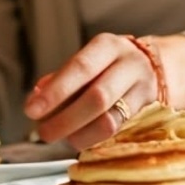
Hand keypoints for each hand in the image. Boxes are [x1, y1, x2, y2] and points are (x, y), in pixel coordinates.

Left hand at [24, 33, 161, 150]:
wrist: (153, 67)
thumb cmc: (109, 64)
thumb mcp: (87, 61)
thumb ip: (61, 78)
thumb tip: (36, 96)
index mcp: (107, 46)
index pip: (80, 68)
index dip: (55, 92)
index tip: (32, 109)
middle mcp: (128, 64)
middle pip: (98, 97)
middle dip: (65, 119)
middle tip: (43, 132)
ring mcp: (142, 89)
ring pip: (109, 120)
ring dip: (78, 134)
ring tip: (61, 136)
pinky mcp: (147, 111)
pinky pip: (117, 131)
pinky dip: (92, 138)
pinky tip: (79, 137)